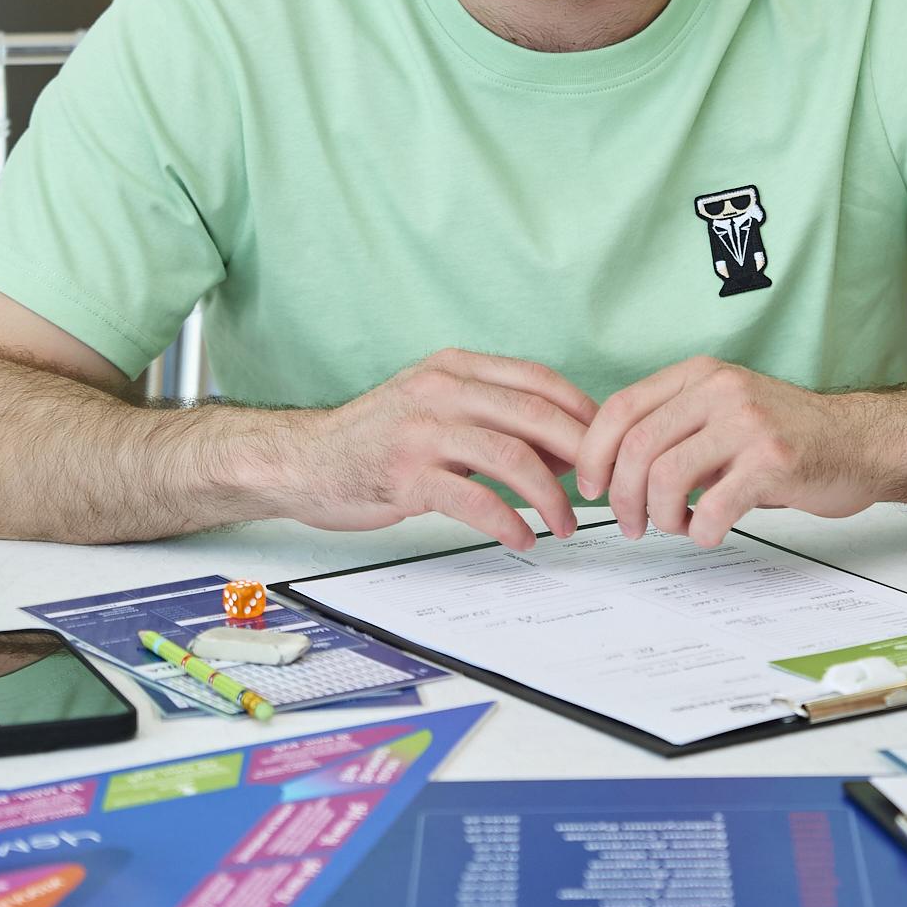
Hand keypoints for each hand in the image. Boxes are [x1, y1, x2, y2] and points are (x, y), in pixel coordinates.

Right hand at [299, 350, 593, 551]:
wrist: (303, 460)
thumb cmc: (376, 439)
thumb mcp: (435, 407)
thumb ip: (492, 416)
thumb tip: (564, 448)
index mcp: (455, 368)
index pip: (538, 380)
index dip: (581, 413)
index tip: (603, 447)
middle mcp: (442, 390)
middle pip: (534, 415)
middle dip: (578, 456)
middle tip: (597, 490)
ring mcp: (423, 431)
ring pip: (511, 456)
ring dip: (549, 496)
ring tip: (564, 524)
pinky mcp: (407, 475)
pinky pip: (473, 498)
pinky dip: (507, 522)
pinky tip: (521, 538)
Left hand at [576, 358, 887, 546]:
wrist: (861, 442)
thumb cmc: (788, 436)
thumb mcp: (725, 412)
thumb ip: (676, 427)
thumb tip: (610, 467)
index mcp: (700, 375)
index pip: (621, 408)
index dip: (592, 454)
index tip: (591, 487)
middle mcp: (720, 391)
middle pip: (637, 447)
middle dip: (622, 496)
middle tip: (630, 523)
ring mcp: (748, 423)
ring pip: (666, 477)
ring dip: (660, 516)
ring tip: (677, 525)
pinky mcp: (773, 461)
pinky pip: (713, 506)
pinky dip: (702, 531)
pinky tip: (711, 531)